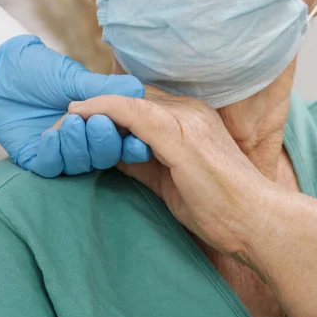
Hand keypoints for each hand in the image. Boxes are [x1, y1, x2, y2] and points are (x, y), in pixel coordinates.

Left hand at [0, 35, 150, 177]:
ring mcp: (61, 151)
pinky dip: (53, 154)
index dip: (133, 145)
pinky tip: (49, 136)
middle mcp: (84, 140)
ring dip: (77, 146)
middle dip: (103, 142)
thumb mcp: (73, 77)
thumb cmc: (38, 69)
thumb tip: (138, 90)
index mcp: (101, 120)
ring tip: (68, 122)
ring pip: (80, 165)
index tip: (136, 142)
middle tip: (94, 122)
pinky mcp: (36, 158)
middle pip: (105, 156)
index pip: (124, 141)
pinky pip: (51, 167)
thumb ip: (105, 89)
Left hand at [69, 87, 270, 255]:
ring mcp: (185, 119)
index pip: (140, 101)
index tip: (79, 116)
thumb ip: (142, 160)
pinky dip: (102, 110)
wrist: (255, 220)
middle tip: (61, 116)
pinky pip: (132, 112)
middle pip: (130, 95)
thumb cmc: (218, 205)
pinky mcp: (180, 136)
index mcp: (190, 117)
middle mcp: (188, 110)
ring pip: (127, 99)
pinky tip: (77, 114)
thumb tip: (111, 154)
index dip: (108, 106)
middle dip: (95, 104)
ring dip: (91, 106)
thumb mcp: (170, 178)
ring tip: (61, 118)